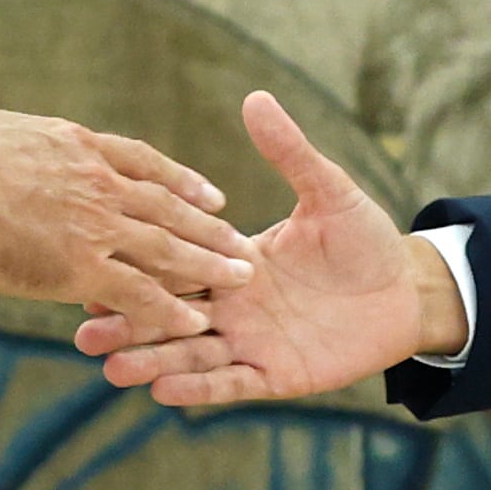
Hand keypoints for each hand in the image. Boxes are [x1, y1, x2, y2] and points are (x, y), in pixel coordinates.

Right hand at [0, 65, 252, 337]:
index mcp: (73, 144)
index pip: (141, 161)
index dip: (178, 179)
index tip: (208, 194)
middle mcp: (96, 181)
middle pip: (167, 204)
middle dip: (208, 226)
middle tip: (240, 241)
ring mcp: (93, 224)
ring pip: (167, 246)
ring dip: (208, 264)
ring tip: (241, 277)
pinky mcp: (80, 267)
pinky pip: (139, 293)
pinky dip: (170, 311)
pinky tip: (195, 324)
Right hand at [80, 90, 460, 402]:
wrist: (406, 290)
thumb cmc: (364, 239)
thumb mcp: (327, 192)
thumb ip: (289, 152)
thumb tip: (256, 98)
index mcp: (235, 259)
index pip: (177, 261)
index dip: (137, 264)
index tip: (93, 262)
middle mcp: (233, 304)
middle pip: (171, 313)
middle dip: (128, 322)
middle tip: (83, 333)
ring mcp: (252, 341)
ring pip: (192, 353)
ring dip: (152, 360)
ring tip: (112, 368)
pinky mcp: (277, 374)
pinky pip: (233, 383)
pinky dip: (200, 387)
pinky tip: (165, 391)